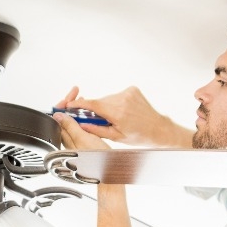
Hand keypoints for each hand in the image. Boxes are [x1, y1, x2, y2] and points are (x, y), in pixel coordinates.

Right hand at [56, 86, 191, 147]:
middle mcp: (122, 100)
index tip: (69, 105)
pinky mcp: (132, 89)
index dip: (78, 104)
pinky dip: (116, 102)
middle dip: (96, 110)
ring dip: (107, 106)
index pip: (92, 105)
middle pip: (99, 102)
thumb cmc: (139, 136)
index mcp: (118, 113)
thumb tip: (80, 125)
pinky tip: (123, 111)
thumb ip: (96, 129)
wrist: (157, 128)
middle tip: (100, 120)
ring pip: (107, 98)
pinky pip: (116, 95)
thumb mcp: (116, 137)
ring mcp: (128, 93)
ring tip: (117, 118)